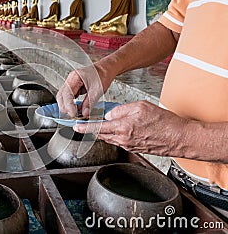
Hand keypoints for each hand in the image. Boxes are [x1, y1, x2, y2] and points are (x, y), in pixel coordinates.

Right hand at [56, 64, 113, 117]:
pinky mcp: (73, 87)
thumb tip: (84, 114)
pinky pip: (68, 97)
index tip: (73, 114)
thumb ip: (89, 103)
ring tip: (74, 113)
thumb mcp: (98, 90)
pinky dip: (70, 104)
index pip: (67, 93)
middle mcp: (71, 79)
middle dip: (65, 107)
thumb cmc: (103, 75)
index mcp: (75, 77)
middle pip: (61, 96)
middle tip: (73, 116)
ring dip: (66, 106)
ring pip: (63, 97)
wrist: (106, 69)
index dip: (68, 105)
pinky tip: (75, 109)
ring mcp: (71, 83)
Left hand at [73, 101, 187, 156]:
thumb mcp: (141, 107)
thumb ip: (121, 109)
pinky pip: (120, 141)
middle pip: (101, 134)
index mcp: (123, 128)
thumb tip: (110, 113)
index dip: (84, 128)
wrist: (180, 138)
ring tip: (103, 123)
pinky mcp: (135, 149)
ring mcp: (129, 146)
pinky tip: (119, 128)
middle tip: (85, 124)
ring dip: (104, 131)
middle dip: (92, 129)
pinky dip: (115, 134)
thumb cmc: (164, 122)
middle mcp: (124, 140)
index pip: (97, 128)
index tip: (75, 127)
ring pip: (110, 138)